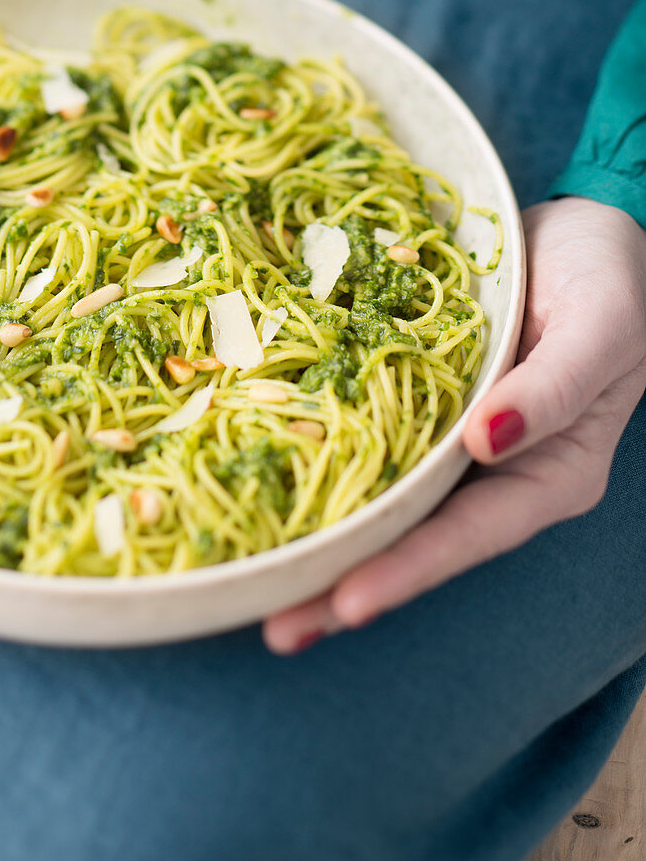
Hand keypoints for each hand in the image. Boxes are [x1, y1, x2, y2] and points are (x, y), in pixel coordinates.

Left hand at [263, 196, 645, 652]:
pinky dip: (320, 470)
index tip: (346, 603)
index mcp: (547, 473)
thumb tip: (487, 441)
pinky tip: (267, 484)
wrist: (580, 234)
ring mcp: (447, 446)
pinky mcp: (415, 409)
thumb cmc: (607, 279)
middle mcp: (490, 474)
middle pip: (412, 540)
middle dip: (344, 586)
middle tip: (274, 626)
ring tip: (253, 582)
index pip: (471, 535)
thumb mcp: (599, 325)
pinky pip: (365, 446)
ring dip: (321, 542)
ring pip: (380, 505)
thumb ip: (554, 387)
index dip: (409, 570)